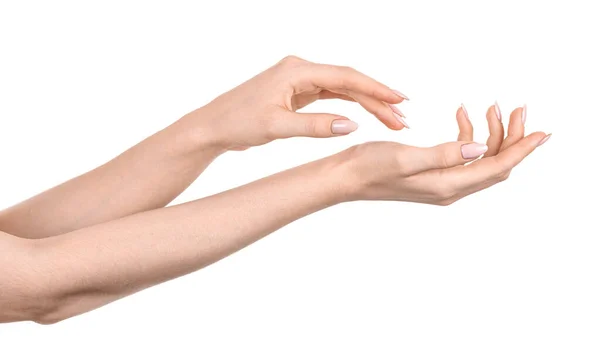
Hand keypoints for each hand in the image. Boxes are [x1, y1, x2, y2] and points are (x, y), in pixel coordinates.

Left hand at [184, 56, 409, 150]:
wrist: (213, 126)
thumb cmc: (237, 123)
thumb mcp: (277, 127)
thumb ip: (315, 126)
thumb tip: (353, 125)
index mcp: (296, 71)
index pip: (346, 77)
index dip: (376, 89)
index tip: (400, 101)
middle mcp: (300, 70)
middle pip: (349, 82)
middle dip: (377, 100)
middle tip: (402, 119)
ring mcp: (299, 81)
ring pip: (342, 89)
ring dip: (366, 104)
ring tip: (392, 120)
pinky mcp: (297, 93)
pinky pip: (331, 96)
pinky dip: (349, 105)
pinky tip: (366, 114)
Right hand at [342, 104, 550, 204]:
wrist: (345, 178)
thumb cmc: (368, 167)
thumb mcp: (405, 158)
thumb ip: (444, 155)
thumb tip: (479, 149)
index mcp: (446, 185)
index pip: (496, 167)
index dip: (521, 150)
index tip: (541, 132)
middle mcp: (449, 188)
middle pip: (494, 164)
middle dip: (510, 137)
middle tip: (517, 109)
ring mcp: (442, 182)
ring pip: (481, 159)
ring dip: (490, 134)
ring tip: (489, 107)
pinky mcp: (433, 174)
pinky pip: (463, 156)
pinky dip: (469, 135)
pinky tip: (461, 116)